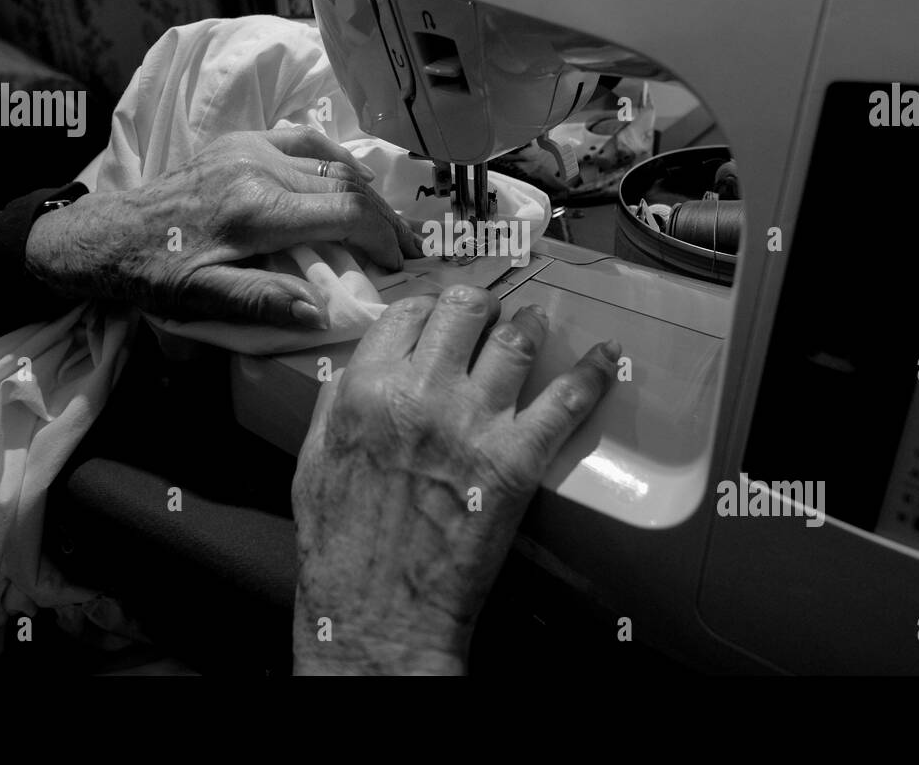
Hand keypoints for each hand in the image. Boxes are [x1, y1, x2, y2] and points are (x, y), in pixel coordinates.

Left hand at [25, 128, 422, 326]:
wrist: (106, 233)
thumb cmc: (154, 273)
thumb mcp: (203, 299)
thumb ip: (263, 302)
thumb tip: (321, 312)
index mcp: (254, 210)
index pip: (346, 213)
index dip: (383, 238)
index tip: (400, 263)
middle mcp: (258, 168)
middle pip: (348, 186)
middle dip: (386, 218)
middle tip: (411, 247)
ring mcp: (250, 147)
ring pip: (332, 162)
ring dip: (368, 192)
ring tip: (389, 221)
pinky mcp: (242, 140)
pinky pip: (305, 141)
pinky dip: (337, 160)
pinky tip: (353, 180)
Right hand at [291, 284, 619, 674]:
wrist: (379, 611)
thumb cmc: (341, 545)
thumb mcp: (313, 459)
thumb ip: (334, 403)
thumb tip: (357, 367)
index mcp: (365, 389)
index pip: (409, 313)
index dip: (430, 309)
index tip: (441, 317)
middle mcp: (421, 394)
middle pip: (466, 310)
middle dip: (481, 306)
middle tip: (490, 316)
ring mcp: (474, 423)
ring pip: (515, 341)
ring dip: (529, 325)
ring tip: (535, 324)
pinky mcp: (517, 460)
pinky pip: (566, 400)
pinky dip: (592, 373)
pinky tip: (606, 357)